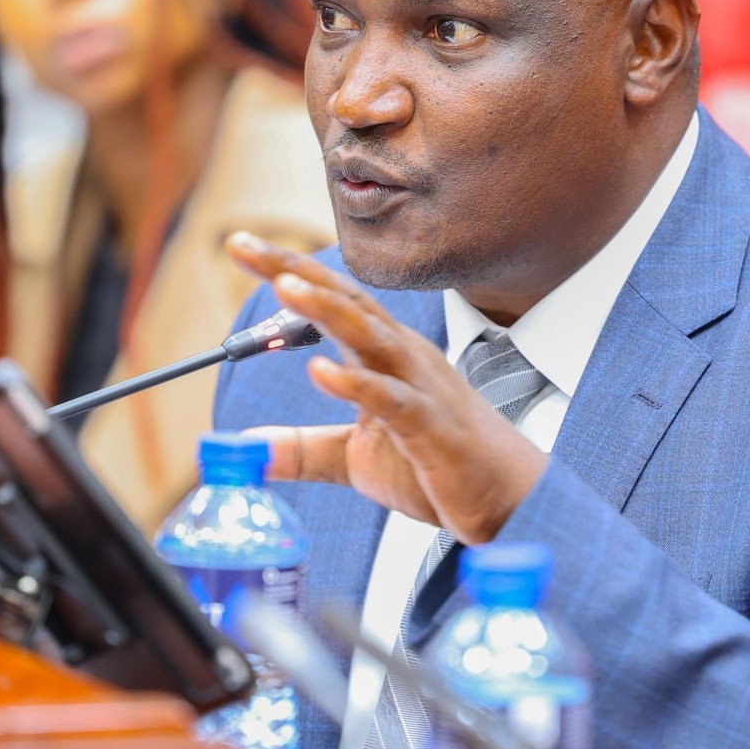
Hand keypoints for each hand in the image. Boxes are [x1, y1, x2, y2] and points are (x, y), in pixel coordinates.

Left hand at [227, 232, 546, 543]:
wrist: (509, 502)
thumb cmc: (439, 466)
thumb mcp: (356, 457)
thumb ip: (303, 449)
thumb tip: (247, 450)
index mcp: (386, 355)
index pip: (332, 301)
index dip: (287, 271)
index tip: (240, 247)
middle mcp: (403, 358)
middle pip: (345, 302)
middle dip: (294, 271)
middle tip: (244, 246)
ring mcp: (421, 388)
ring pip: (370, 336)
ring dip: (326, 309)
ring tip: (284, 285)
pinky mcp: (433, 428)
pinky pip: (391, 400)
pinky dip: (356, 385)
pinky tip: (321, 373)